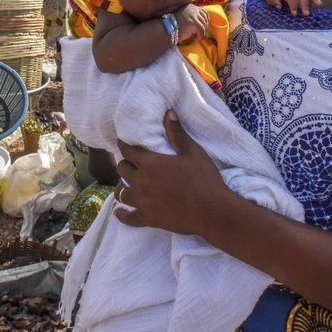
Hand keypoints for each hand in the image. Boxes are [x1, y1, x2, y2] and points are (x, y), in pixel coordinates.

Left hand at [114, 110, 229, 234]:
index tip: (123, 143)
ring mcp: (142, 202)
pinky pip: (128, 217)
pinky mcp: (147, 219)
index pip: (129, 151)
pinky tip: (118, 212)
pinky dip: (122, 214)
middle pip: (122, 170)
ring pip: (121, 192)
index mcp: (150, 164)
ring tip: (124, 185)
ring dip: (121, 187)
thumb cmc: (204, 179)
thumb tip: (168, 112)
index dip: (124, 146)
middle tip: (129, 162)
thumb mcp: (193, 152)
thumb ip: (177, 133)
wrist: (212, 211)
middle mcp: (141, 182)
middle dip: (124, 164)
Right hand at [174, 4, 208, 42]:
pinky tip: (196, 38)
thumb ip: (192, 16)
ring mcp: (193, 15)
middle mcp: (193, 9)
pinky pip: (201, 31)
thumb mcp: (185, 17)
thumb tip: (202, 22)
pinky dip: (200, 35)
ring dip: (202, 32)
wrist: (168, 29)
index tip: (204, 25)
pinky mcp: (193, 22)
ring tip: (197, 36)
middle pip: (205, 18)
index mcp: (191, 6)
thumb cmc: (174, 24)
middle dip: (205, 26)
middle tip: (201, 32)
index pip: (204, 11)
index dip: (206, 19)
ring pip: (204, 25)